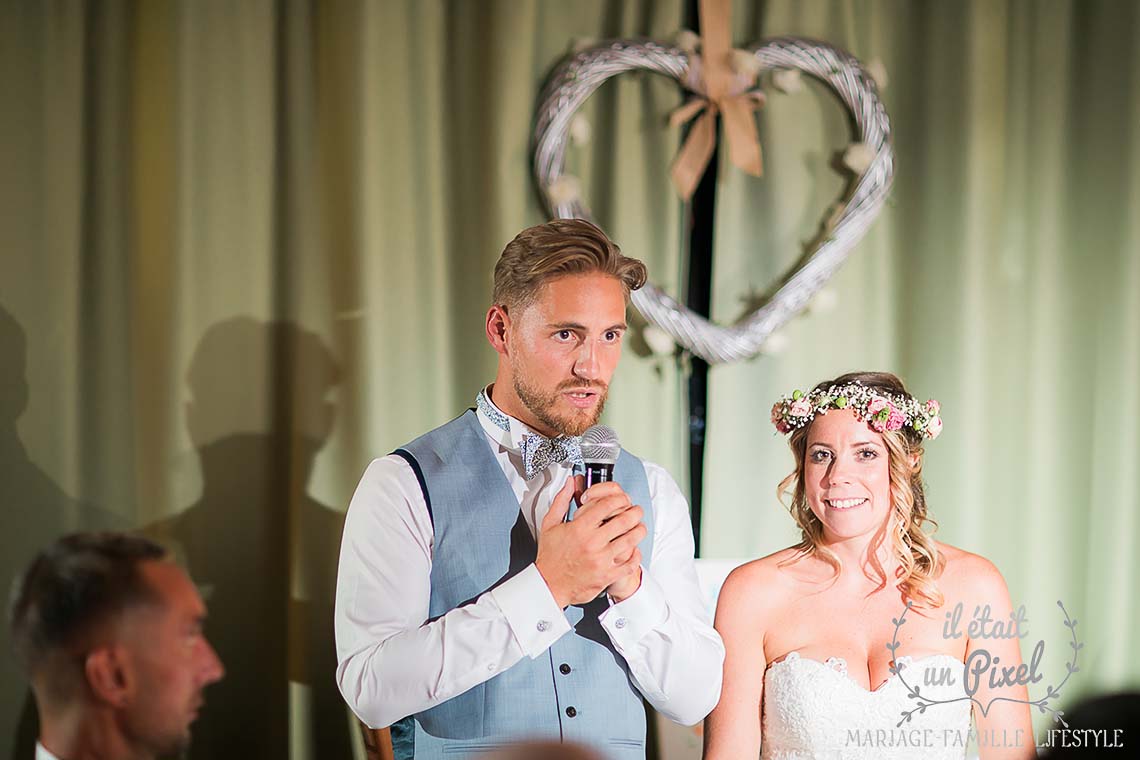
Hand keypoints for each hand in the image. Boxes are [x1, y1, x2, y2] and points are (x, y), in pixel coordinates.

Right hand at [535, 478, 647, 607]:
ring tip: (639, 527)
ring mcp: (601, 560)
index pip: (607, 505)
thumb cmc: (550, 556)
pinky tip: (634, 550)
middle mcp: (592, 543)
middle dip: (634, 512)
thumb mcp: (550, 524)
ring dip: (639, 530)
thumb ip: (561, 500)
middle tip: (636, 510)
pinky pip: (630, 564)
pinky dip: (636, 555)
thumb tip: (570, 483)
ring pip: (631, 540)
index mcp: (580, 528)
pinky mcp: (606, 575)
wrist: (548, 585)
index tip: (621, 498)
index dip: (618, 498)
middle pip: (624, 520)